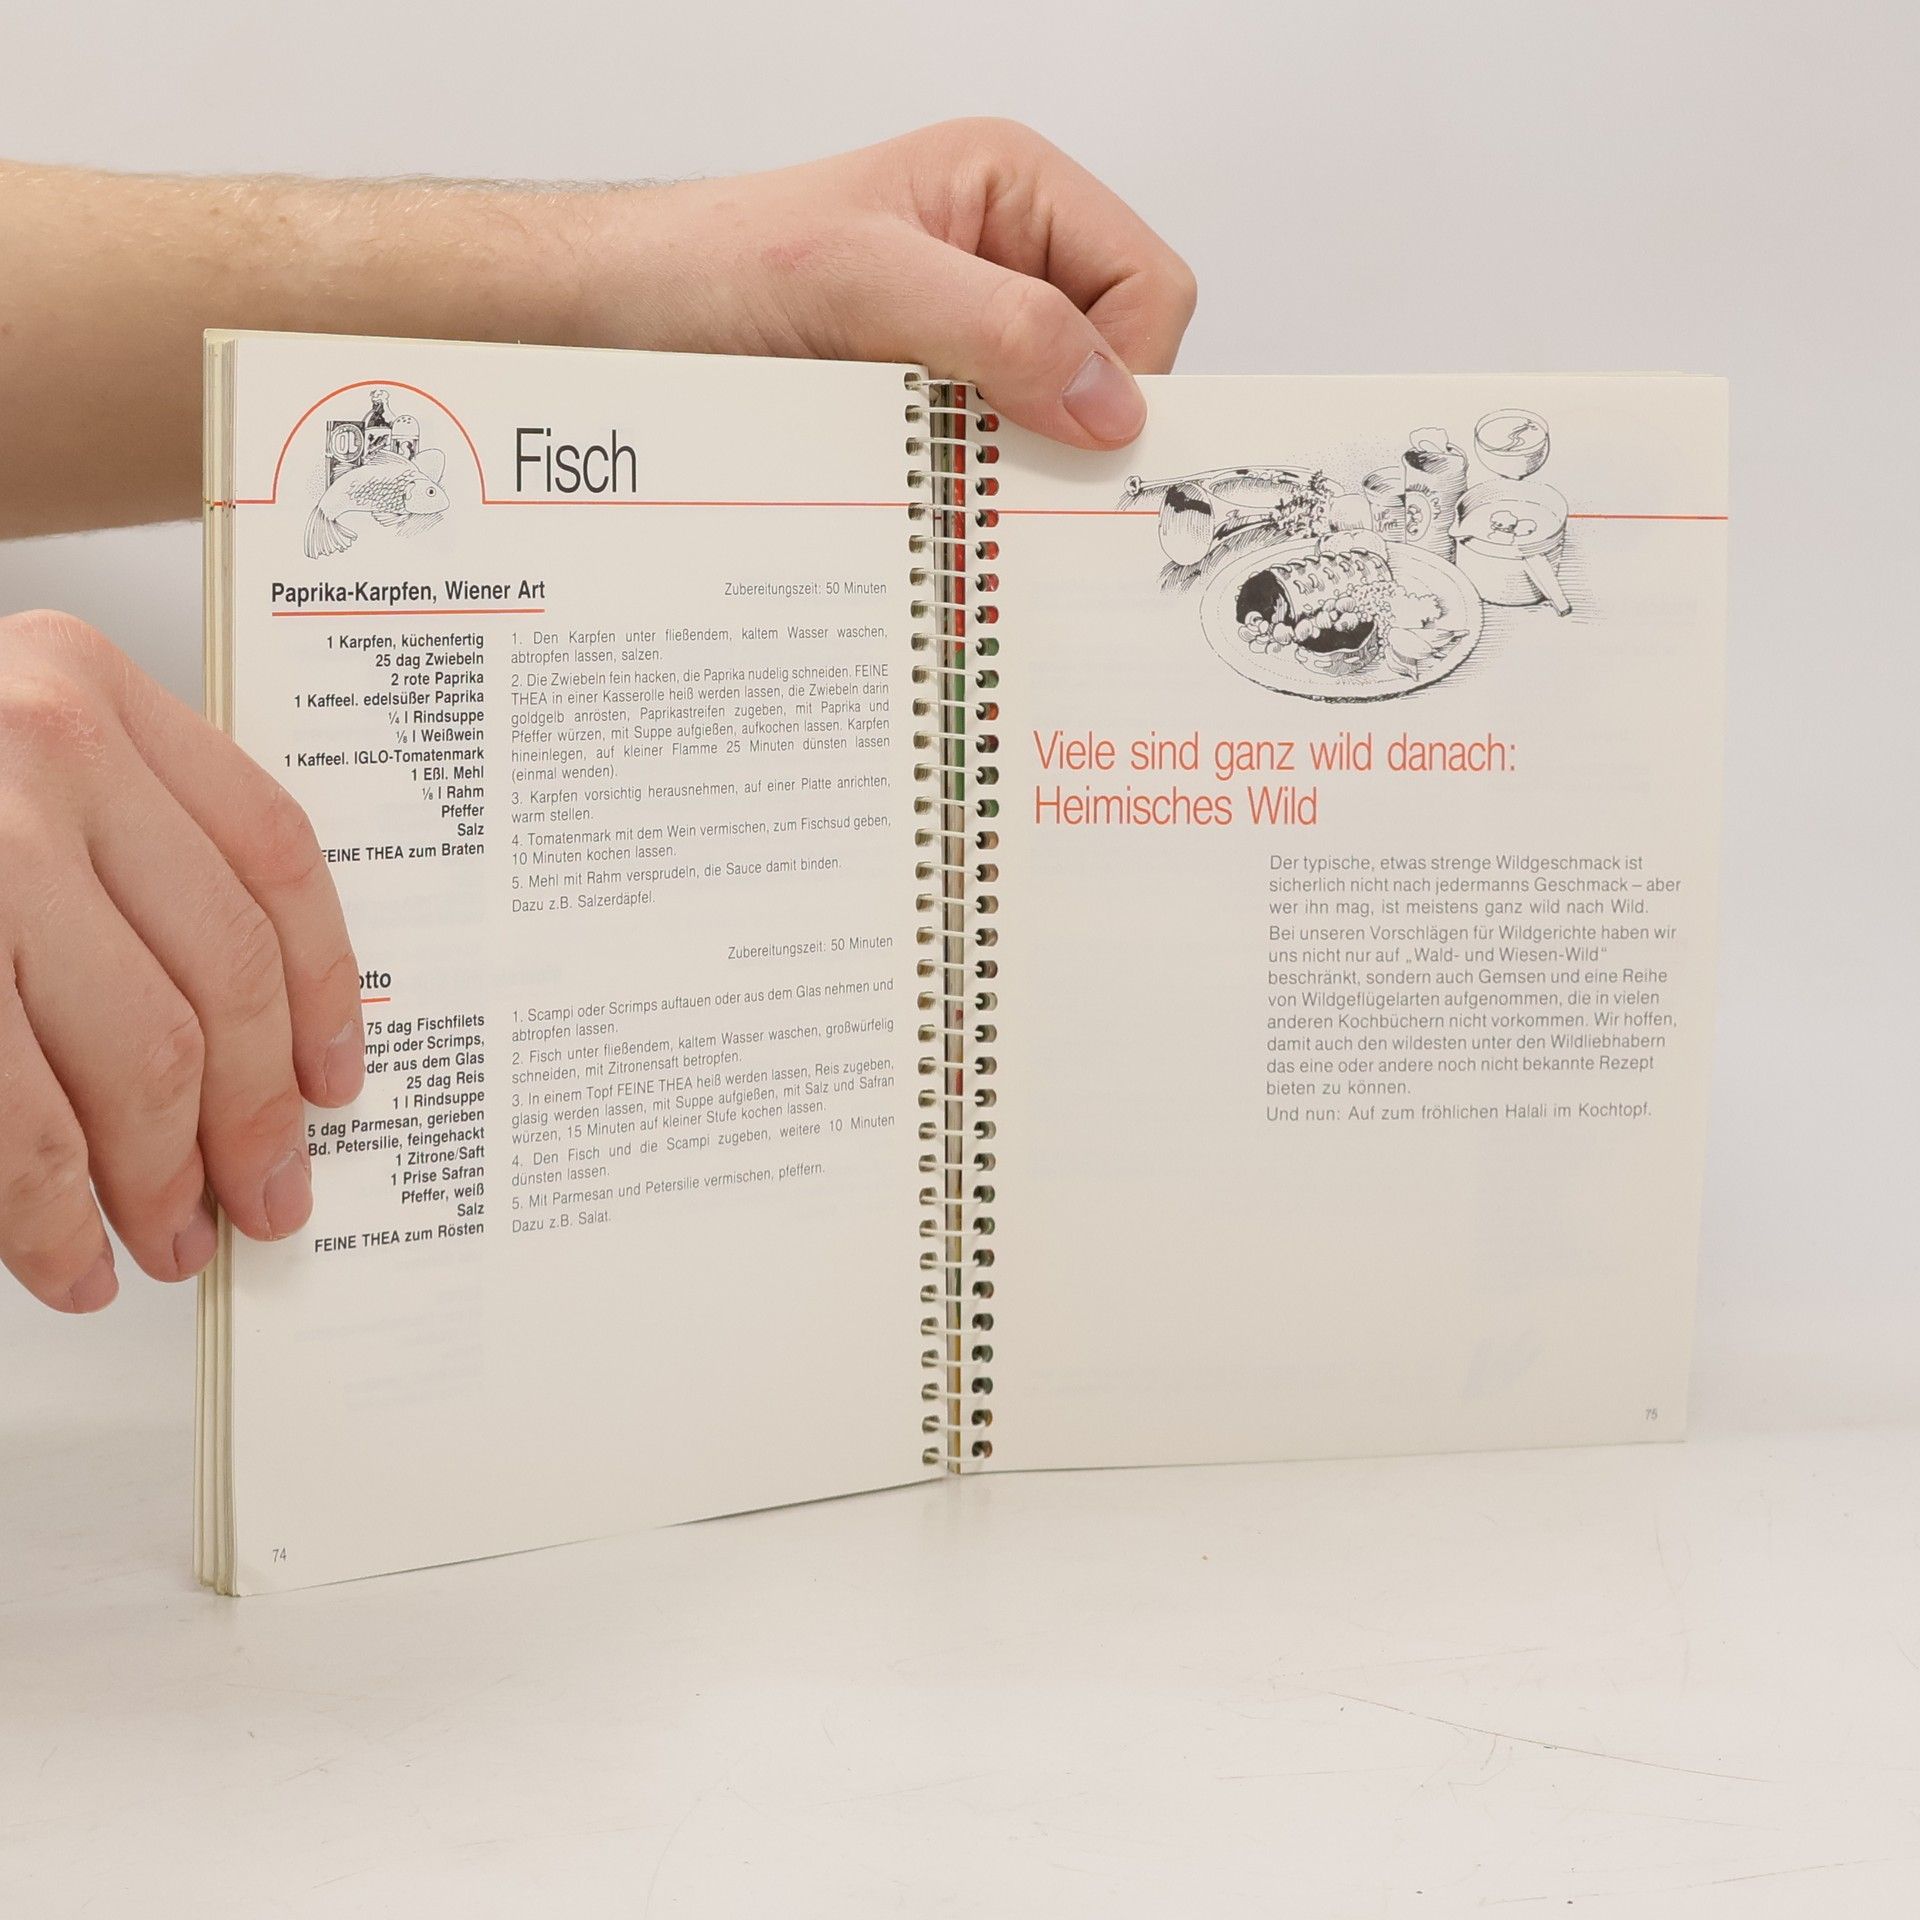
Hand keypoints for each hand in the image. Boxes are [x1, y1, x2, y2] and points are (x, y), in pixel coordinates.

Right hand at [0, 611, 362, 1311]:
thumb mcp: (13, 756)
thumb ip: (123, 845)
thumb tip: (252, 1036)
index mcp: (90, 690)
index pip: (272, 859)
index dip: (322, 990)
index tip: (331, 1081)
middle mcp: (37, 752)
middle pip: (220, 975)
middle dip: (250, 1117)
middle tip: (260, 1196)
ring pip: (138, 1056)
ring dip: (158, 1179)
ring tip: (166, 1240)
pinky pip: (20, 1117)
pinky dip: (47, 1213)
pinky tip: (64, 1254)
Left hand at [581, 119, 1197, 449]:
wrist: (613, 319)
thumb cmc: (710, 265)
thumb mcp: (861, 281)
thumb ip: (998, 328)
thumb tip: (1111, 404)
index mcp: (1014, 191)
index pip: (1150, 288)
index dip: (1128, 369)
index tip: (1075, 437)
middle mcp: (1004, 260)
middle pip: (1116, 363)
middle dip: (1072, 425)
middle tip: (1001, 467)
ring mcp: (968, 338)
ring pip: (1056, 425)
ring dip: (1011, 463)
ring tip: (939, 468)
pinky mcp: (929, 402)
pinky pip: (992, 460)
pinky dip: (971, 486)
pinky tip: (922, 488)